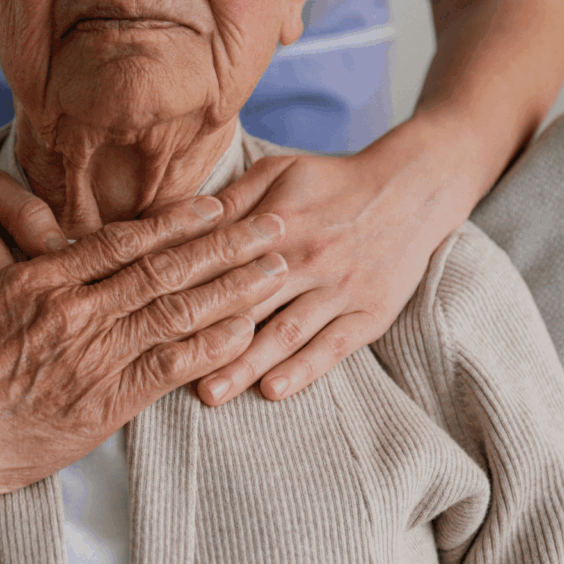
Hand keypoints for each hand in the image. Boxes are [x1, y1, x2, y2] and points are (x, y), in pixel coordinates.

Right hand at [0, 174, 286, 500]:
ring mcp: (92, 360)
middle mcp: (75, 313)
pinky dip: (208, 348)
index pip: (121, 241)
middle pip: (166, 269)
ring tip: (274, 268)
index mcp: (37, 282)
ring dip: (232, 288)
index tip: (214, 204)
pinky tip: (243, 332)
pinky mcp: (102, 406)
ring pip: (176, 313)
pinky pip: (167, 371)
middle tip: (272, 224)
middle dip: (225, 245)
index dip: (175, 221)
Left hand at [192, 149, 457, 404]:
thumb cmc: (334, 181)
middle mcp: (307, 257)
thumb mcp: (280, 171)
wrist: (412, 190)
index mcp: (278, 222)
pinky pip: (333, 346)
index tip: (150, 315)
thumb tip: (181, 219)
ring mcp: (340, 287)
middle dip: (205, 337)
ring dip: (246, 364)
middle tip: (166, 368)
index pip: (222, 262)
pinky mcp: (370, 312)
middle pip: (248, 303)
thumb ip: (232, 197)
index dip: (185, 289)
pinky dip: (303, 370)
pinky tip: (274, 390)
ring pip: (286, 332)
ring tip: (210, 393)